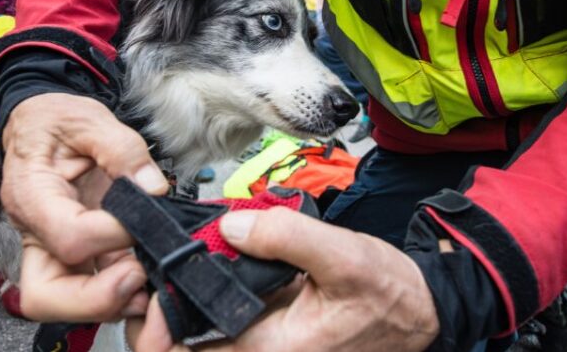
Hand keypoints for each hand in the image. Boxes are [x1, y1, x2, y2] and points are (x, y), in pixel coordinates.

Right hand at [1, 93, 169, 320]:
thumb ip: (124, 149)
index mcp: (31, 194)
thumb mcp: (89, 119)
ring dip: (115, 300)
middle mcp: (34, 231)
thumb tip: (154, 189)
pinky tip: (152, 270)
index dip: (115, 235)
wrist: (43, 123)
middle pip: (47, 295)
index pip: (70, 236)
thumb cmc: (59, 120)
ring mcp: (52, 249)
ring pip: (68, 302)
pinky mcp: (75, 255)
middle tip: (142, 273)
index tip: (148, 217)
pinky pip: (94, 287)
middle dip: (99, 297)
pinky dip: (124, 290)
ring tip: (154, 275)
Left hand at [126, 207, 439, 351]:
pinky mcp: (272, 328)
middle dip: (160, 313)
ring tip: (174, 261)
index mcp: (272, 351)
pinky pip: (228, 316)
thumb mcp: (342, 256)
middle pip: (188, 348)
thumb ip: (284, 238)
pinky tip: (212, 257)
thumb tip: (228, 227)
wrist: (418, 308)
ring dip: (183, 300)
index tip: (153, 289)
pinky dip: (212, 290)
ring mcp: (266, 343)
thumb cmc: (388, 293)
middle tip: (148, 271)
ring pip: (204, 332)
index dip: (158, 330)